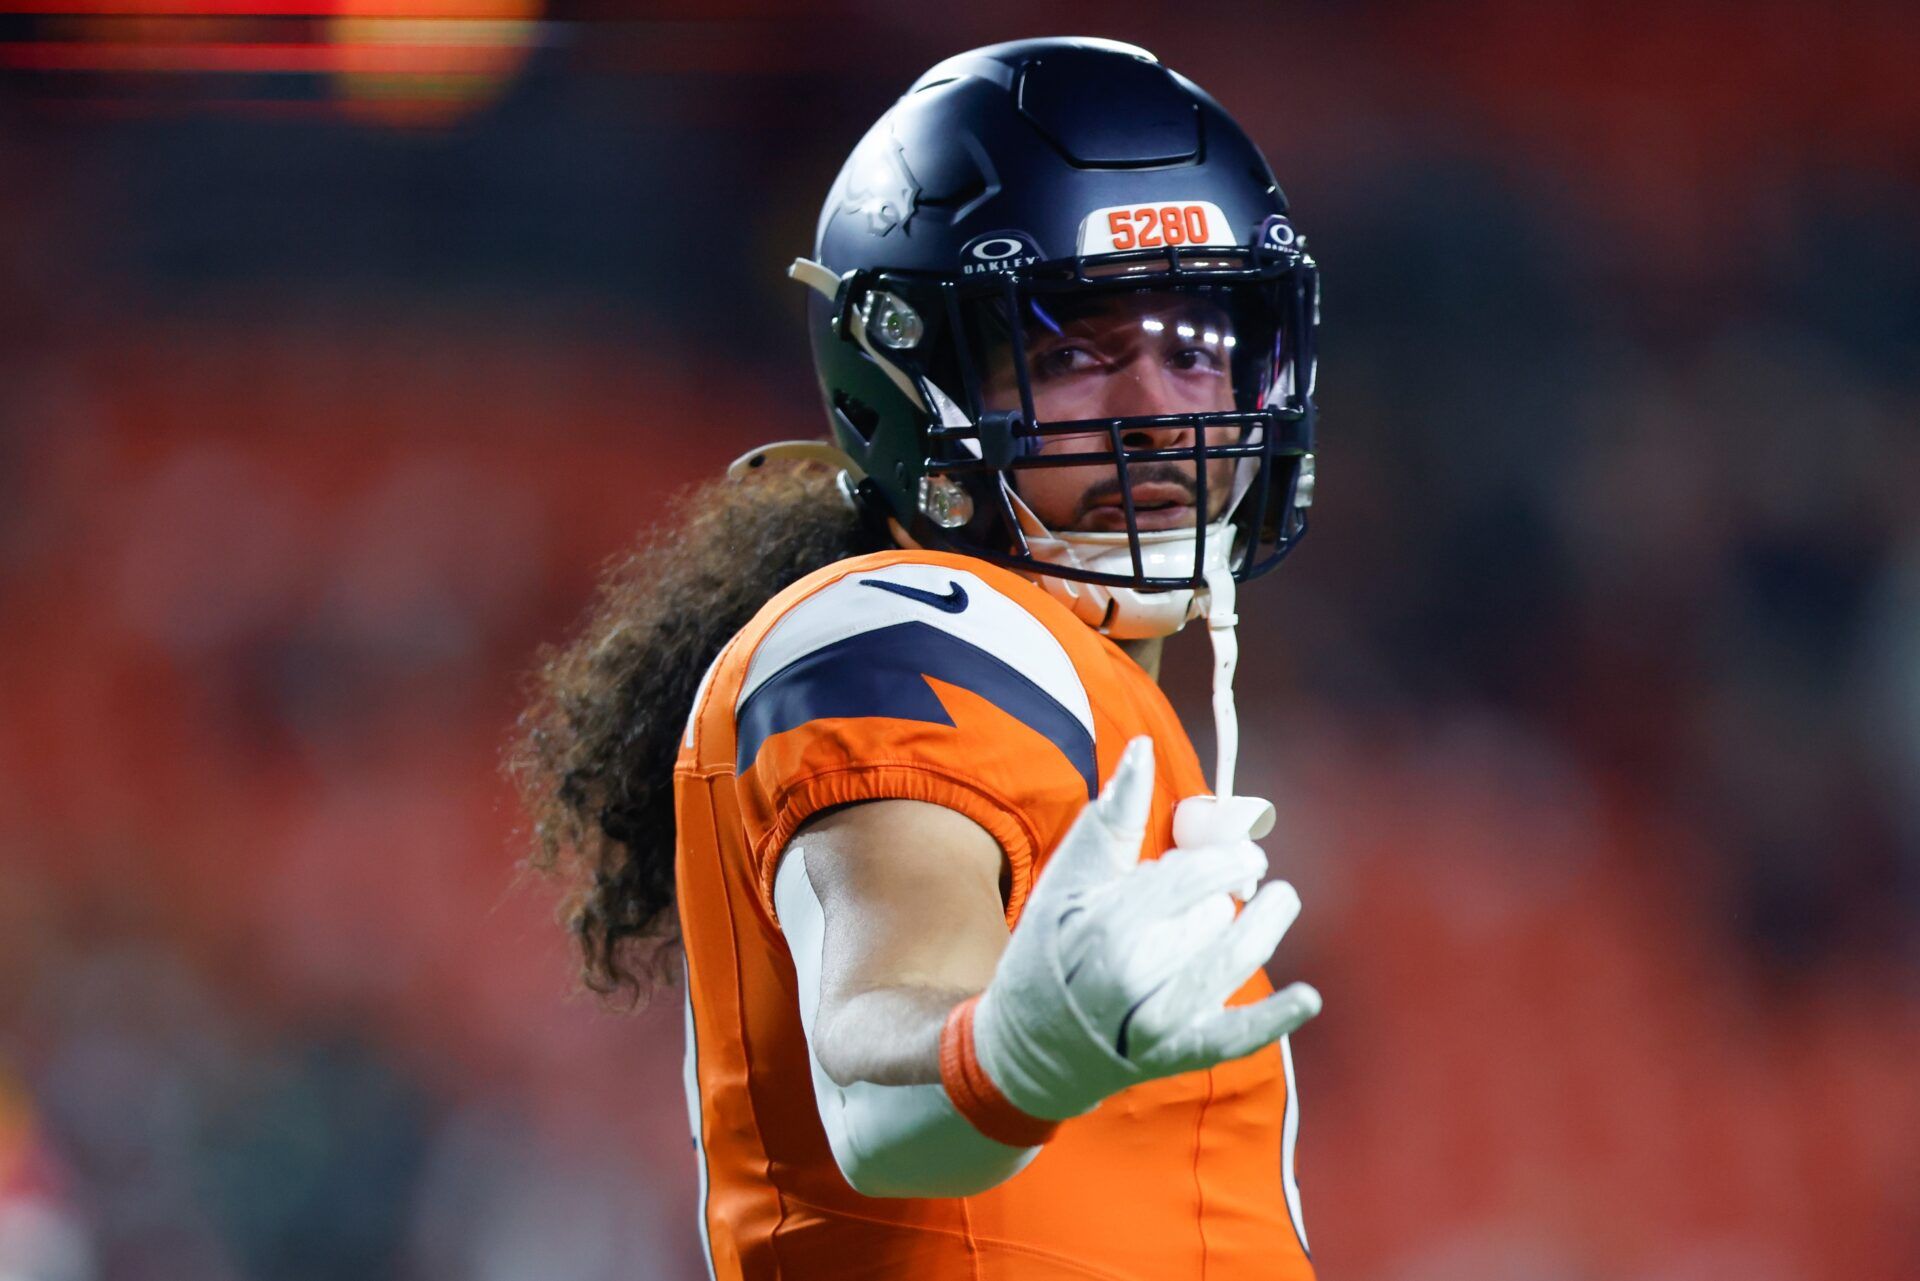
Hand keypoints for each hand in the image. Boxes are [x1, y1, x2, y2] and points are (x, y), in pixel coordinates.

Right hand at [967, 737, 1320, 1122]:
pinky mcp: (1179, 1054)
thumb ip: (1112, 817)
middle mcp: (1136, 974)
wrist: (1028, 1045)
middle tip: (1226, 886)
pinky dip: (1275, 1018)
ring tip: (1279, 901)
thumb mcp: (1068, 880)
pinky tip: (1307, 997)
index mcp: (1107, 922)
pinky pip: (1236, 1036)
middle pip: (1216, 915)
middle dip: (1227, 891)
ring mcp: (1159, 1020)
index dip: (1222, 857)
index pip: (1191, 875)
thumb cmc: (1048, 948)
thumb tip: (1143, 748)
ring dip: (1263, 925)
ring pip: (1235, 959)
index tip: (1236, 850)